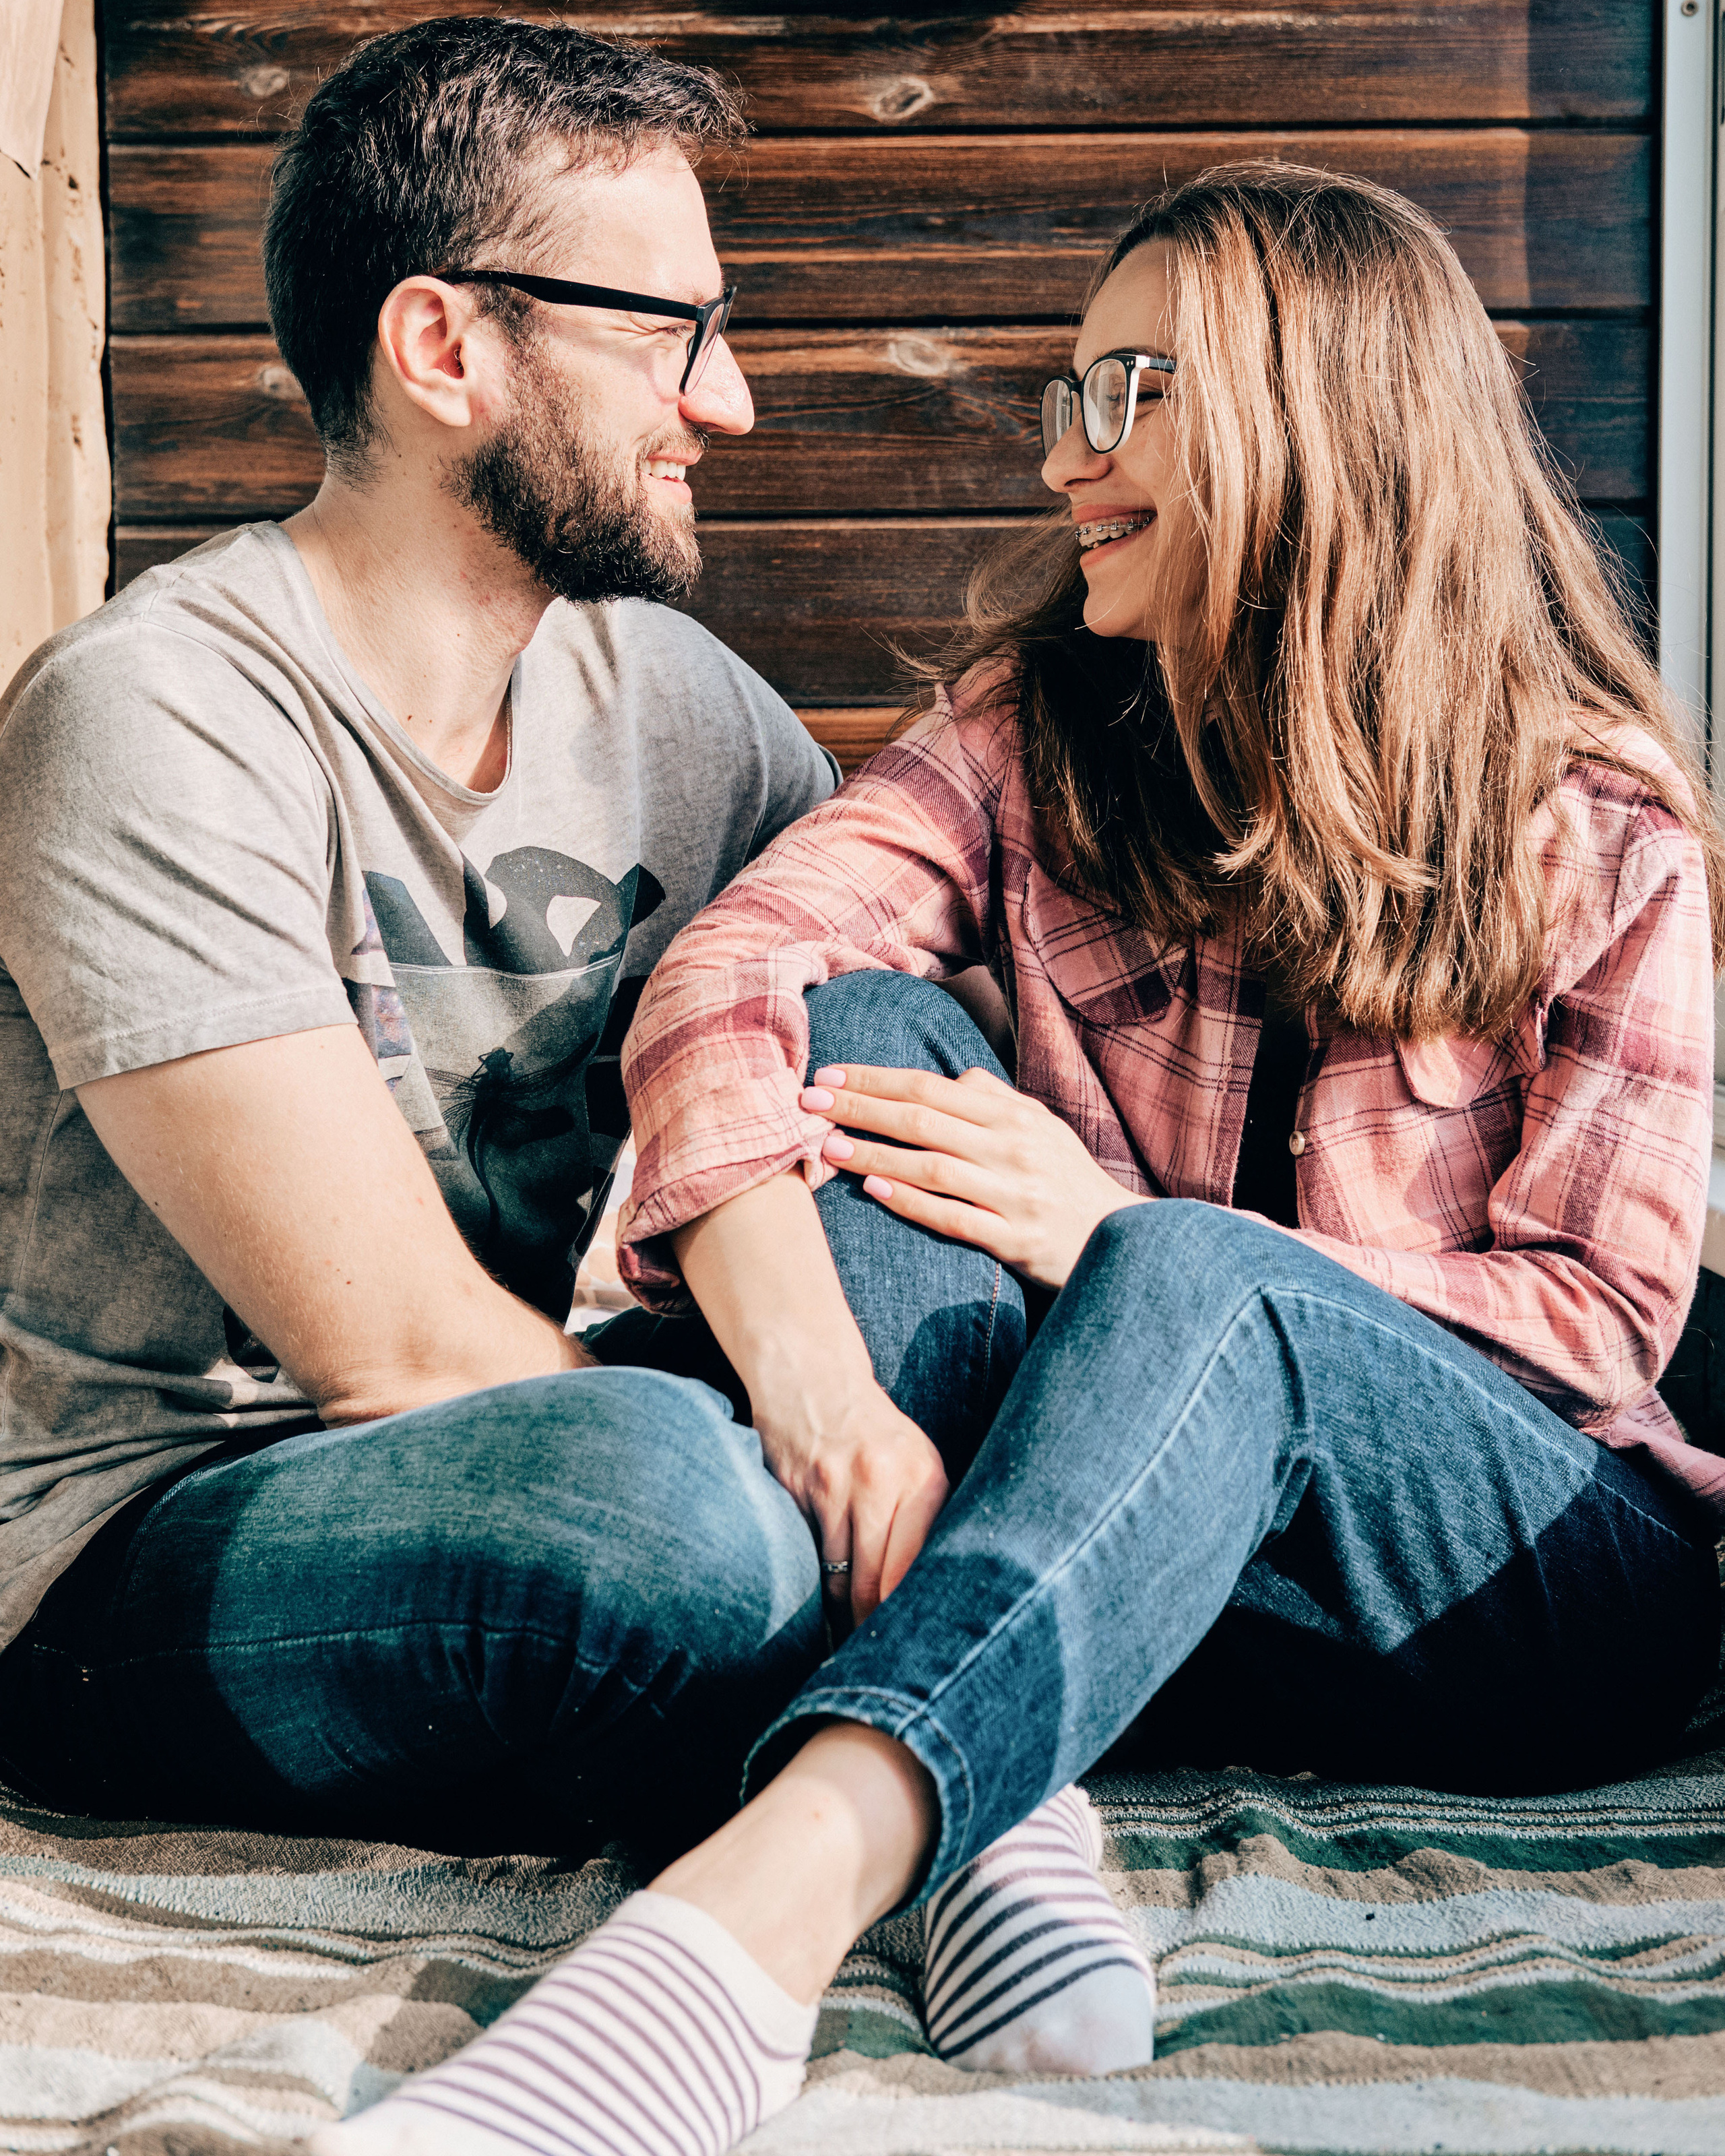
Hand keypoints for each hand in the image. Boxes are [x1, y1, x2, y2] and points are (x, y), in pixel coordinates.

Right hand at [751, 1374, 947, 1629]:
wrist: (812, 1376)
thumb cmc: (875, 1433)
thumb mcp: (918, 1464)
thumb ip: (926, 1521)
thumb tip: (930, 1597)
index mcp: (922, 1478)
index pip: (914, 1570)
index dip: (904, 1617)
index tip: (905, 1648)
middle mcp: (877, 1480)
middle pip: (872, 1582)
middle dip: (869, 1626)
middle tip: (872, 1656)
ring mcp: (829, 1485)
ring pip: (833, 1576)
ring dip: (837, 1612)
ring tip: (844, 1638)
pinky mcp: (791, 1490)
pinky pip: (804, 1555)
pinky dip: (809, 1581)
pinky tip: (814, 1598)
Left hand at [800, 1062, 1149, 1290]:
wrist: (1120, 1239)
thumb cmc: (1068, 1181)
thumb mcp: (1042, 1129)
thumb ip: (996, 1101)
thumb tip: (954, 1077)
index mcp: (1013, 1117)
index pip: (931, 1087)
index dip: (875, 1079)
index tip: (828, 1075)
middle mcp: (1013, 1149)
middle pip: (922, 1119)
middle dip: (859, 1107)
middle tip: (807, 1102)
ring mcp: (1013, 1194)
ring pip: (932, 1166)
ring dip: (874, 1154)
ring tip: (827, 1147)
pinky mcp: (1016, 1240)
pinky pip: (955, 1218)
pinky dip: (913, 1203)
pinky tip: (876, 1192)